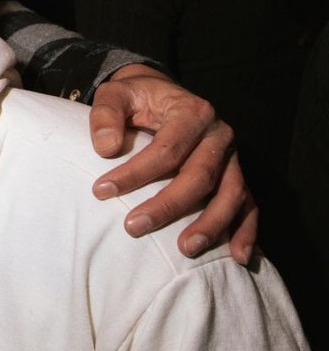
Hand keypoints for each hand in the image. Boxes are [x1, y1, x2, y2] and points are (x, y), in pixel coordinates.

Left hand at [87, 63, 255, 261]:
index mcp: (192, 112)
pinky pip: (249, 205)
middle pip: (200, 175)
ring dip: (211, 225)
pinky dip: (247, 231)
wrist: (162, 95)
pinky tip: (237, 256)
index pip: (166, 148)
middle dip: (168, 205)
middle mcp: (219, 134)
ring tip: (185, 249)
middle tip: (134, 227)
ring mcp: (233, 158)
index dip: (135, 172)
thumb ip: (106, 115)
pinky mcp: (237, 176)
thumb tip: (107, 148)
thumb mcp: (114, 95)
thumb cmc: (136, 98)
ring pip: (232, 194)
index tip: (101, 191)